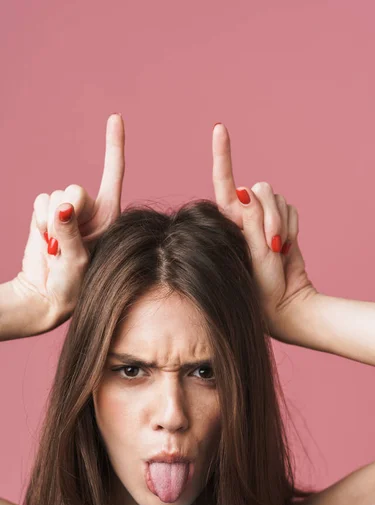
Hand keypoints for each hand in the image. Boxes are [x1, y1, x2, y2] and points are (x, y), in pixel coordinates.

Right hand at [11, 114, 124, 334]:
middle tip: (65, 239)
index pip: (113, 176)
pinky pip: (39, 200)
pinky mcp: (47, 214)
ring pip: (54, 194)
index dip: (114, 147)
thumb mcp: (77, 262)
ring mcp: (68, 212)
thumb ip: (70, 233)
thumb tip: (61, 207)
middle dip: (66, 211)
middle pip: (76, 188)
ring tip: (56, 246)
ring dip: (49, 220)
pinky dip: (37, 219)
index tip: (114, 117)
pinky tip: (45, 238)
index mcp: (110, 218)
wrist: (46, 295)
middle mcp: (91, 211)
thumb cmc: (74, 286)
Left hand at [212, 123, 316, 343]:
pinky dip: (293, 225)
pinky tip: (287, 246)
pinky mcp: (280, 222)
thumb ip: (250, 220)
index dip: (222, 155)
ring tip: (280, 250)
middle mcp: (243, 216)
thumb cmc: (261, 285)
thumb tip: (246, 191)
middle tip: (273, 244)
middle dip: (271, 214)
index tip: (220, 128)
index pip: (223, 183)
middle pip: (261, 189)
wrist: (285, 302)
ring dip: (283, 222)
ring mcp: (262, 219)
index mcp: (226, 221)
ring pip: (277, 198)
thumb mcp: (252, 253)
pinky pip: (291, 207)